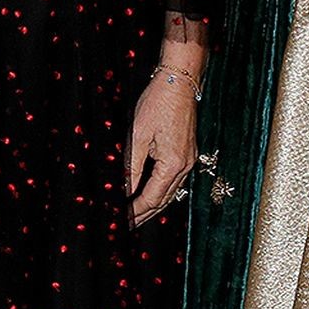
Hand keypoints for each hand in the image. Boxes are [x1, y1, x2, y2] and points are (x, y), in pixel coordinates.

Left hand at [128, 75, 199, 226]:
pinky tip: (149, 193)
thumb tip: (123, 190)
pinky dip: (159, 191)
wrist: (179, 82)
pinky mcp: (186, 153)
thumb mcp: (138, 136)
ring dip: (152, 205)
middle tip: (126, 226)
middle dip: (144, 214)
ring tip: (135, 215)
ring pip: (169, 192)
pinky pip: (173, 181)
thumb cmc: (158, 104)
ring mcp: (188, 160)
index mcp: (173, 165)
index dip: (135, 211)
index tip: (121, 221)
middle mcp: (185, 166)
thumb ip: (131, 166)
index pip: (152, 198)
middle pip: (163, 200)